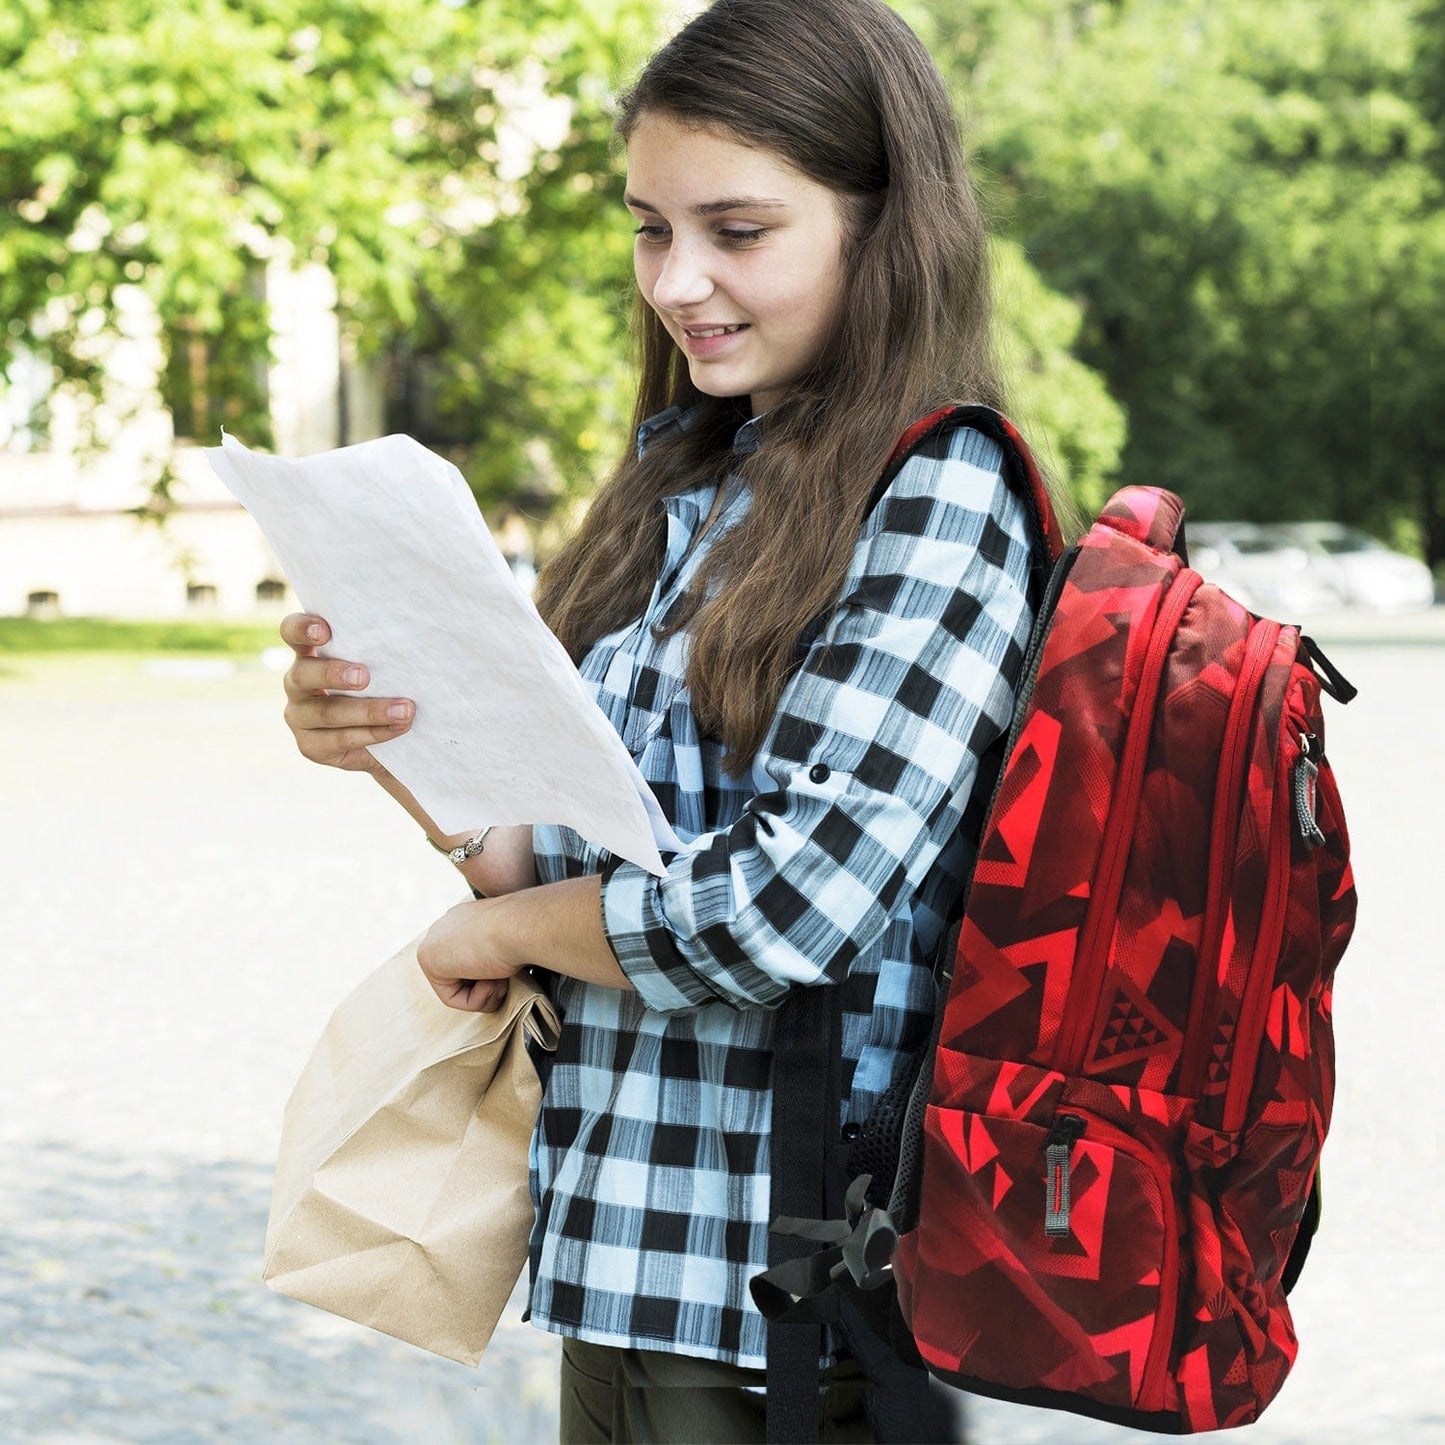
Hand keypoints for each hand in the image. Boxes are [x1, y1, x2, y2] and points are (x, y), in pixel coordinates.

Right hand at [279, 613, 414, 772]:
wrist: (386, 739)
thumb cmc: (383, 686)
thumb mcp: (379, 666)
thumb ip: (380, 652)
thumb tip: (413, 637)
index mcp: (309, 654)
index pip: (292, 633)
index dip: (302, 629)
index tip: (324, 630)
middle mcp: (297, 683)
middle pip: (303, 674)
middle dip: (333, 674)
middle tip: (364, 676)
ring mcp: (299, 716)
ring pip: (328, 713)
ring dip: (370, 711)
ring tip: (404, 710)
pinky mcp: (310, 746)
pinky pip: (341, 739)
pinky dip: (374, 733)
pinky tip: (398, 728)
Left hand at [417, 897, 521, 1012]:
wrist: (522, 926)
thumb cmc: (524, 933)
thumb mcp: (511, 945)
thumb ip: (494, 957)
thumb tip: (493, 980)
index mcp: (466, 919)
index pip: (472, 961)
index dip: (493, 977)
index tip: (511, 975)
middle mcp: (446, 926)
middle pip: (462, 976)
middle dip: (487, 987)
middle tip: (507, 982)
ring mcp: (434, 939)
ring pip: (457, 988)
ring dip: (485, 994)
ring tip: (501, 982)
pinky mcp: (428, 957)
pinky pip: (451, 997)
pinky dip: (475, 1000)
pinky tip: (490, 982)